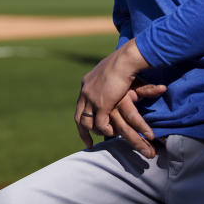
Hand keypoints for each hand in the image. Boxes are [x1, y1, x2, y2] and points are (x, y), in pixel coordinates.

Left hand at [74, 40, 160, 155]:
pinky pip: (100, 124)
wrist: (124, 61)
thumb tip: (109, 82)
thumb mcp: (109, 72)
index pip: (80, 105)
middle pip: (79, 117)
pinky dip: (105, 130)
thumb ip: (106, 80)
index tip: (85, 127)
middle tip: (88, 142)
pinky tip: (112, 132)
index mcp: (86, 84)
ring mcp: (92, 99)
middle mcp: (85, 93)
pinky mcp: (102, 105)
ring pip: (88, 122)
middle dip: (83, 131)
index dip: (82, 118)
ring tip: (105, 136)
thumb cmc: (122, 63)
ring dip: (96, 131)